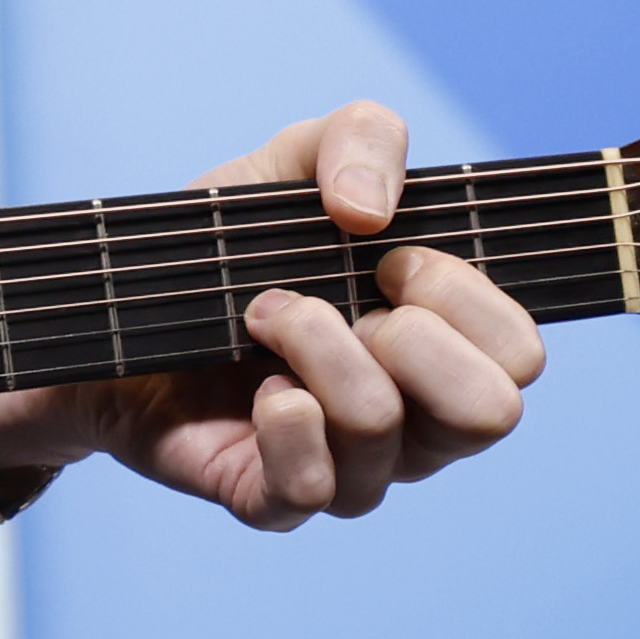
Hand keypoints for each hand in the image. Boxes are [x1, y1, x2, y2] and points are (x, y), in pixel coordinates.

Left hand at [51, 101, 541, 529]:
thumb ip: (362, 137)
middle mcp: (418, 422)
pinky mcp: (276, 501)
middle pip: (490, 413)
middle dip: (407, 334)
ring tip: (261, 317)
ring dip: (314, 345)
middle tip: (331, 299)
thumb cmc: (229, 247)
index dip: (459, 292)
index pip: (520, 353)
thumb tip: (371, 211)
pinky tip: (257, 387)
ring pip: (383, 428)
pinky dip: (283, 421)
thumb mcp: (293, 161)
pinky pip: (310, 487)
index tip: (385, 255)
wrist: (119, 305)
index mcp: (448, 349)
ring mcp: (354, 470)